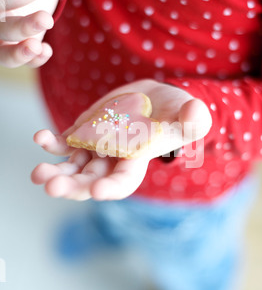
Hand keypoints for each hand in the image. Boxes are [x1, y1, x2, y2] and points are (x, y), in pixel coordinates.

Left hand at [31, 79, 211, 200]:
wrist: (155, 98)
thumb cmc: (177, 111)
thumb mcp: (189, 114)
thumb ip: (193, 119)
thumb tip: (195, 115)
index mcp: (137, 161)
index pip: (123, 182)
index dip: (111, 188)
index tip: (97, 190)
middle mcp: (113, 160)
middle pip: (89, 181)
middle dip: (72, 187)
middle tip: (52, 188)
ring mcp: (95, 148)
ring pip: (72, 168)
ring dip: (55, 172)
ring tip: (38, 174)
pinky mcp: (84, 133)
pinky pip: (64, 143)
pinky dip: (51, 143)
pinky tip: (41, 138)